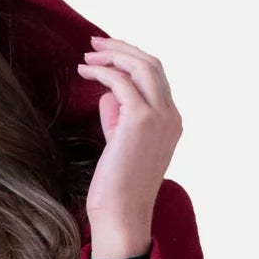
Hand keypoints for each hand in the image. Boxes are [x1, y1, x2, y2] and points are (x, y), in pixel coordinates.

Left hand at [77, 35, 182, 258]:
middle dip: (122, 48)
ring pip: (142, 66)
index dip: (130, 60)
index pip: (156, 78)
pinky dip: (103, 71)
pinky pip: (121, 81)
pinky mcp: (141, 119)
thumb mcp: (120, 145)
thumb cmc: (116, 188)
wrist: (121, 215)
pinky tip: (86, 72)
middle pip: (152, 64)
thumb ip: (119, 118)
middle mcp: (172, 115)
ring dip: (113, 54)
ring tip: (87, 55)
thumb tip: (107, 93)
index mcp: (172, 122)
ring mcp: (160, 116)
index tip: (106, 54)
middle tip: (94, 43)